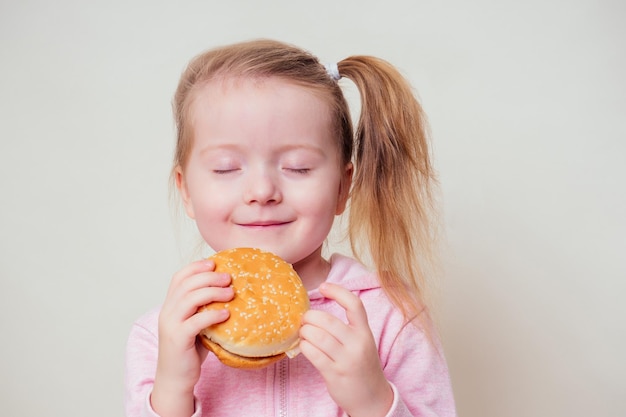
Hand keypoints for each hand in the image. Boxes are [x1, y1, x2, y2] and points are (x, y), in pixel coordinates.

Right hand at [151, 260, 233, 416]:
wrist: (175, 379)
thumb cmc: (189, 351)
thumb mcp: (196, 324)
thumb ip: (204, 309)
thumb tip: (230, 291)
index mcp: (170, 305)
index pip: (179, 277)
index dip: (196, 267)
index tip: (214, 263)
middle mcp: (167, 312)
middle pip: (186, 284)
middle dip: (209, 277)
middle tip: (229, 278)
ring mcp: (171, 325)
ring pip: (190, 299)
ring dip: (213, 292)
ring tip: (231, 293)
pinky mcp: (178, 339)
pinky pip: (196, 321)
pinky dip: (212, 314)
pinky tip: (227, 314)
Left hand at [299, 283, 392, 416]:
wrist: (372, 398)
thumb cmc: (362, 367)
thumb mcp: (362, 343)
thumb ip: (346, 329)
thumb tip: (316, 313)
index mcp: (365, 333)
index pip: (354, 304)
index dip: (337, 291)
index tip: (323, 287)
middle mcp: (358, 344)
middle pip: (328, 321)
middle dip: (310, 317)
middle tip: (304, 319)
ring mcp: (346, 360)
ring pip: (317, 336)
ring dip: (304, 332)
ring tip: (303, 333)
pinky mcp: (335, 373)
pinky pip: (313, 353)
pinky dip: (304, 346)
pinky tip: (304, 346)